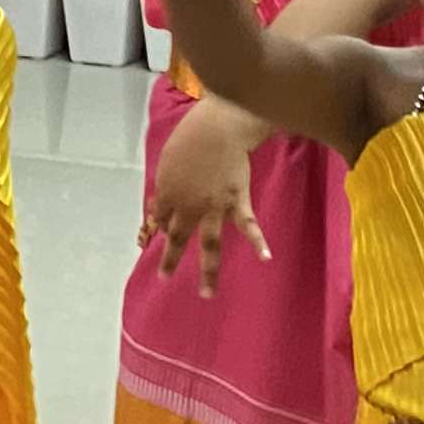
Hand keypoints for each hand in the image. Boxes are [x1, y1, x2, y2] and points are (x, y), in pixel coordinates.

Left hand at [141, 103, 267, 294]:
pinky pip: (248, 226)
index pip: (161, 218)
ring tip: (207, 294)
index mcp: (169, 193)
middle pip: (178, 238)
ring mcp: (214, 208)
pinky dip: (258, 242)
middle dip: (169, 259)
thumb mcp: (168, 159)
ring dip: (208, 272)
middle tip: (164, 277)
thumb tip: (160, 203)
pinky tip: (265, 258)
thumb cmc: (190, 136)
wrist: (218, 128)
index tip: (158, 234)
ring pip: (210, 246)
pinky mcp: (238, 202)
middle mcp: (189, 206)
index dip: (159, 227)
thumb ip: (165, 184)